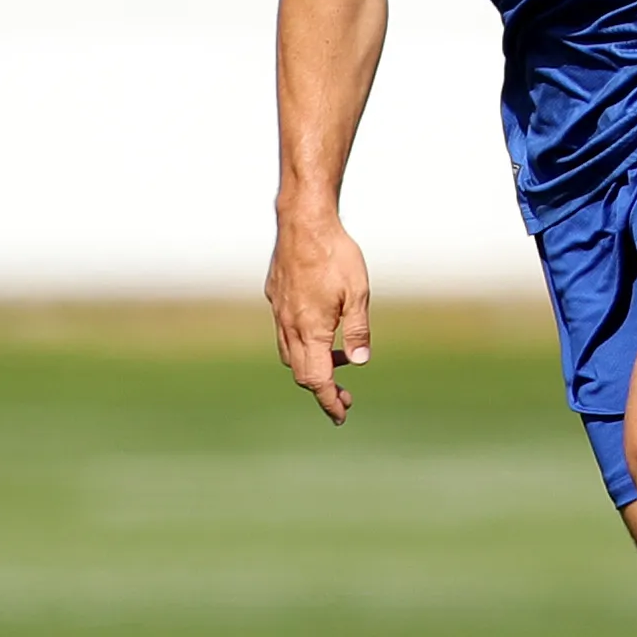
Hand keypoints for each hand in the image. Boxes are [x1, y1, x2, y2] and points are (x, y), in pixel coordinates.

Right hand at [267, 212, 371, 421]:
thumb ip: (358, 329)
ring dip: (311, 365)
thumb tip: (360, 360)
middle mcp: (289, 325)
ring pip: (289, 354)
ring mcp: (279, 311)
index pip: (317, 379)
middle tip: (345, 397)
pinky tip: (321, 330)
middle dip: (322, 389)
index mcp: (310, 329)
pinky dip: (302, 343)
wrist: (303, 221)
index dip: (329, 400)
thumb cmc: (336, 255)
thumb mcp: (359, 293)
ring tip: (338, 361)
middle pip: (301, 372)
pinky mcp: (275, 296)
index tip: (341, 415)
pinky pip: (284, 331)